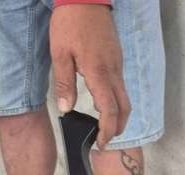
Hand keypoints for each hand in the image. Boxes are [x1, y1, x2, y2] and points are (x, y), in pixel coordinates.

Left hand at [50, 4, 130, 148]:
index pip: (110, 110)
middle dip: (117, 128)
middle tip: (105, 140)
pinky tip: (105, 105)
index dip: (107, 130)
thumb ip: (64, 82)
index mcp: (98, 71)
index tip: (101, 142)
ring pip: (125, 98)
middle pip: (124, 108)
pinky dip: (116, 102)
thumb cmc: (70, 22)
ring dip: (118, 116)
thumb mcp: (59, 53)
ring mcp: (118, 65)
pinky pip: (120, 86)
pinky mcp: (117, 59)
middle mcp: (113, 71)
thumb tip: (66, 109)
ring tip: (106, 127)